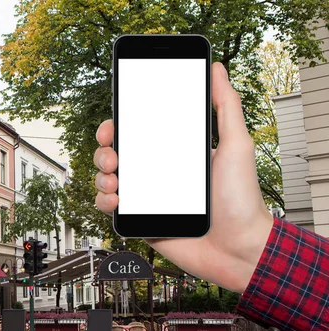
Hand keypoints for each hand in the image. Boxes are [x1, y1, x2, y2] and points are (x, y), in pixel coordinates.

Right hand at [93, 62, 273, 292]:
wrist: (238, 248)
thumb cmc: (241, 199)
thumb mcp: (237, 145)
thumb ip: (226, 106)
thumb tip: (217, 69)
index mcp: (172, 153)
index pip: (137, 132)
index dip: (117, 126)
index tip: (112, 126)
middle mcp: (155, 173)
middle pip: (114, 153)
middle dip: (104, 151)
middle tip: (113, 156)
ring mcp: (146, 197)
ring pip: (106, 179)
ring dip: (101, 176)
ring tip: (115, 182)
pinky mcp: (140, 221)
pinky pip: (109, 208)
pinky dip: (104, 203)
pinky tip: (117, 201)